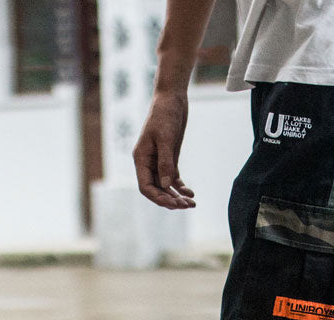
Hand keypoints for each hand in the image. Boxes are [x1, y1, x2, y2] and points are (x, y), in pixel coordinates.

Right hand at [133, 92, 195, 208]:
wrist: (172, 100)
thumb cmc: (165, 116)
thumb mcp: (166, 139)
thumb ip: (166, 163)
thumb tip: (166, 185)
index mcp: (141, 159)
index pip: (145, 187)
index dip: (158, 198)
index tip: (173, 203)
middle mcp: (147, 163)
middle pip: (156, 190)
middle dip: (170, 200)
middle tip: (187, 206)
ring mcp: (158, 162)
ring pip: (165, 186)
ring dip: (177, 196)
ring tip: (192, 203)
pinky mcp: (169, 159)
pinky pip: (173, 179)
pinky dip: (181, 187)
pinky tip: (191, 193)